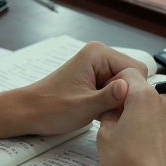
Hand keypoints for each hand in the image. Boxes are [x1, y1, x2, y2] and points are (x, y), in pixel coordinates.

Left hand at [21, 42, 147, 136]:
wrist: (29, 111)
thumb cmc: (51, 108)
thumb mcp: (84, 106)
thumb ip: (109, 97)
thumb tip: (130, 88)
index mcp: (98, 53)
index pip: (137, 69)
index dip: (132, 90)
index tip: (117, 106)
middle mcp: (100, 55)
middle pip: (133, 76)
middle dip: (125, 96)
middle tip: (106, 111)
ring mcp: (98, 66)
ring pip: (126, 84)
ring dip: (117, 101)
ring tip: (100, 111)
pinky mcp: (95, 77)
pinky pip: (115, 89)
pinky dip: (111, 102)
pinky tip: (98, 111)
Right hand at [97, 69, 165, 165]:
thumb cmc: (127, 164)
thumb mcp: (104, 135)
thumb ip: (111, 113)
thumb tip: (115, 109)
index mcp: (145, 97)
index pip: (130, 75)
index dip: (119, 85)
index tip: (115, 100)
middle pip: (151, 95)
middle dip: (139, 107)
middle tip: (128, 129)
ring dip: (157, 122)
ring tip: (145, 146)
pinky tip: (160, 155)